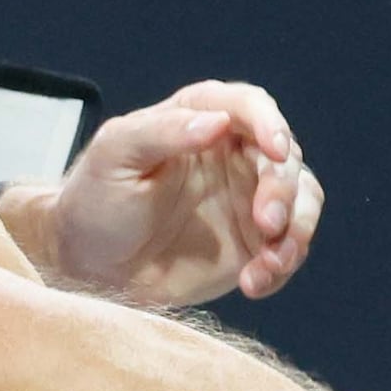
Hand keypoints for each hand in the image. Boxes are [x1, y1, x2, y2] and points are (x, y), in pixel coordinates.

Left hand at [0, 81, 323, 307]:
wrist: (88, 266)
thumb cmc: (95, 199)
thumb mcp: (116, 155)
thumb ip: (163, 132)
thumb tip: (217, 122)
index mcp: (200, 117)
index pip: (249, 107)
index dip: (270, 124)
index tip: (275, 151)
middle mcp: (233, 152)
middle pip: (285, 158)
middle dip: (284, 189)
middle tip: (266, 224)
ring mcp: (248, 198)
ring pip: (302, 200)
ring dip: (296, 230)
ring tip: (267, 263)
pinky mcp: (253, 243)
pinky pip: (289, 246)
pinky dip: (282, 265)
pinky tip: (254, 283)